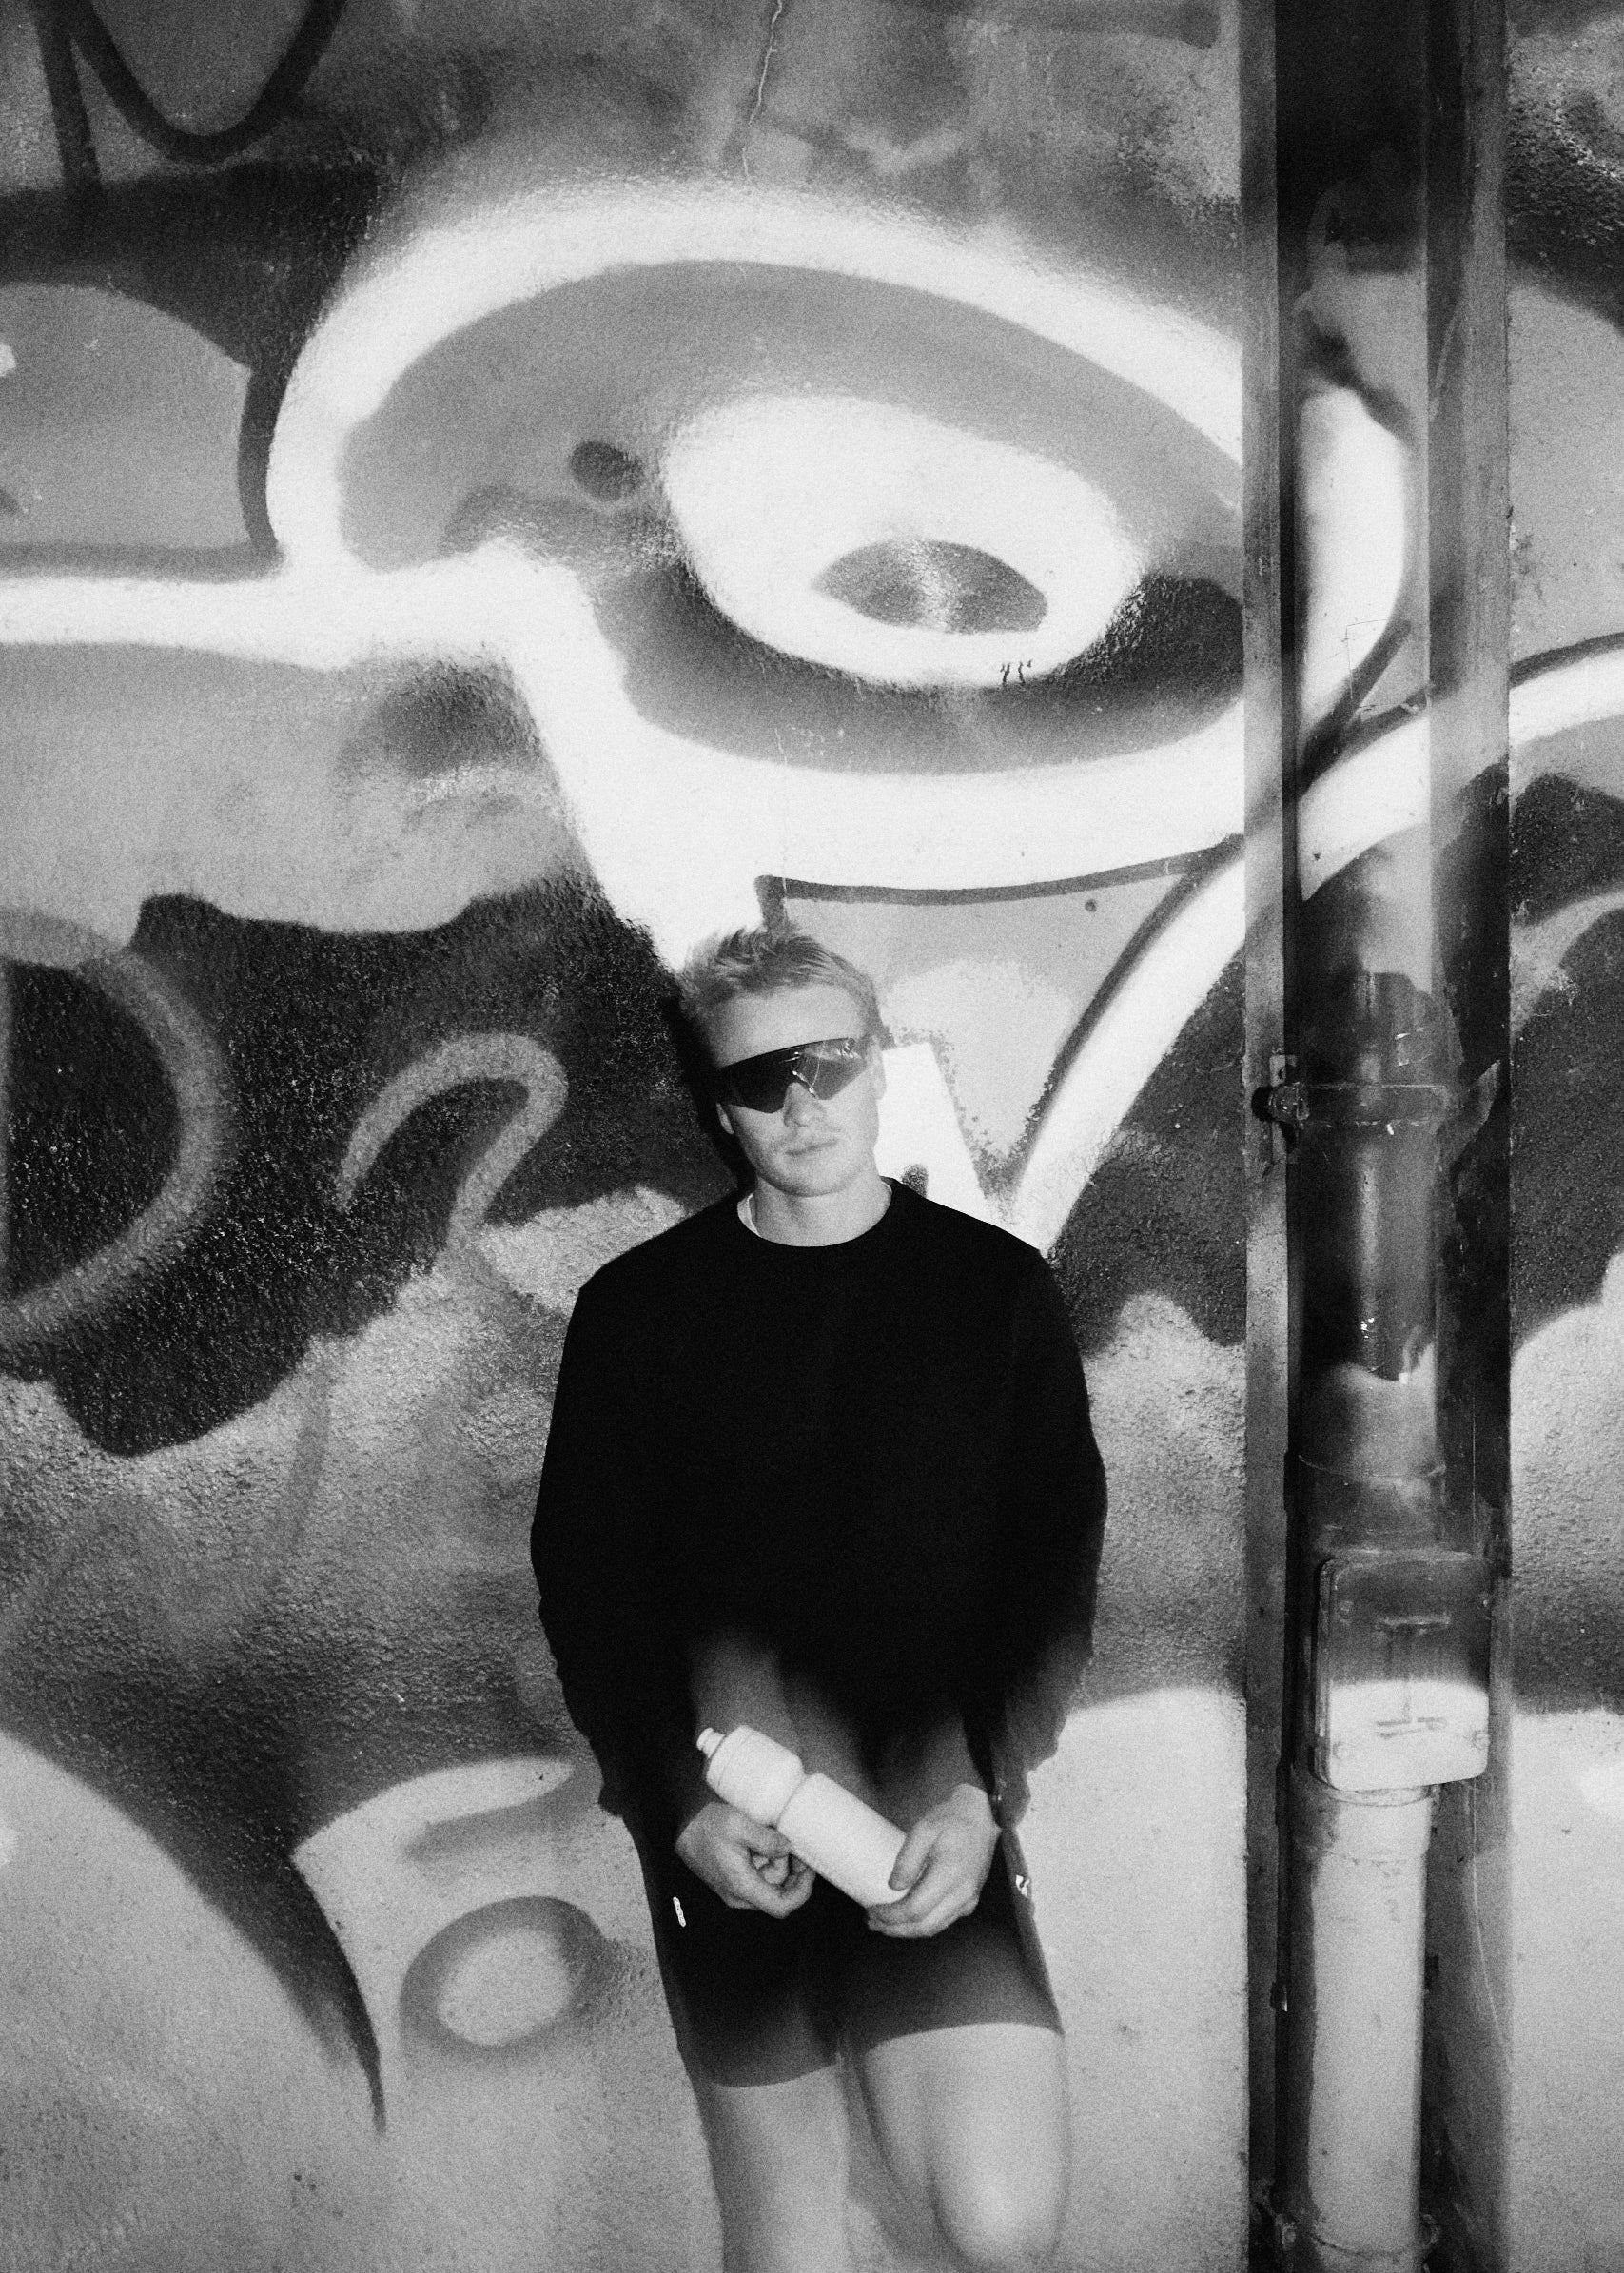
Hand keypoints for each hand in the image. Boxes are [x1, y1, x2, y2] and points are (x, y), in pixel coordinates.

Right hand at [675, 1799, 816, 1915]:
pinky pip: (760, 1876)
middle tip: (794, 1845)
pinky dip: (767, 1861)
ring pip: (771, 1883)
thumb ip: (767, 1839)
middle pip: (779, 1893)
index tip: (810, 1869)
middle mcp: (740, 1895)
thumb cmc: (706, 1826)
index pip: (781, 1906)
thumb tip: (789, 1849)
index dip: (802, 1892)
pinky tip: (762, 1842)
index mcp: (742, 1886)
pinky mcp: (735, 1880)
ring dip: (778, 1862)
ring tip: (771, 1837)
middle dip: (791, 1871)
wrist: (682, 1825)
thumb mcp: (738, 1824)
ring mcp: (737, 1889)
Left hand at [866, 1783, 997, 1938]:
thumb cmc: (951, 1819)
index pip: (915, 1909)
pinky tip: (907, 1918)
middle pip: (924, 1926)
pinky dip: (922, 1925)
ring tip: (884, 1924)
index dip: (891, 1915)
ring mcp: (969, 1899)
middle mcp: (962, 1893)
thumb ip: (907, 1859)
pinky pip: (943, 1921)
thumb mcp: (923, 1829)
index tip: (872, 1909)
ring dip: (907, 1931)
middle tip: (873, 1922)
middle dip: (895, 1929)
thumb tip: (894, 1886)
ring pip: (934, 1928)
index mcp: (950, 1875)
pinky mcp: (970, 1900)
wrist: (980, 1816)